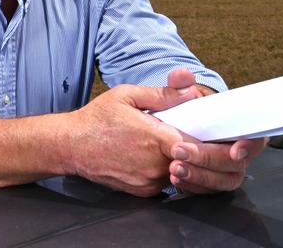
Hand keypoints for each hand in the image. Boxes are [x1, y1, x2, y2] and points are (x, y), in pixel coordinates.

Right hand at [67, 75, 200, 196]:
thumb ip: (162, 94)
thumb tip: (189, 90)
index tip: (211, 134)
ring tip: (167, 144)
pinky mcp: (144, 192)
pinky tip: (153, 156)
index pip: (198, 145)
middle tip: (189, 135)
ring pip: (181, 171)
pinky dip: (167, 170)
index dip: (209, 140)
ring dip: (181, 160)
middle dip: (196, 149)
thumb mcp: (127, 95)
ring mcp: (150, 181)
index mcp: (155, 137)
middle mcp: (155, 164)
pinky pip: (167, 181)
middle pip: (193, 160)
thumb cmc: (97, 119)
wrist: (71, 146)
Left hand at [162, 69, 266, 193]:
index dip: (249, 146)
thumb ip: (180, 84)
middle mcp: (237, 151)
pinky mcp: (209, 180)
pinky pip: (206, 190)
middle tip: (181, 152)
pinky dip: (191, 186)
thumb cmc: (189, 107)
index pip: (256, 138)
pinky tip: (175, 179)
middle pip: (234, 164)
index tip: (235, 150)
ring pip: (221, 181)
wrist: (179, 124)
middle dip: (209, 160)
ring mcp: (225, 169)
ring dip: (199, 177)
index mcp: (240, 127)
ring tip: (174, 169)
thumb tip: (181, 76)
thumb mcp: (183, 92)